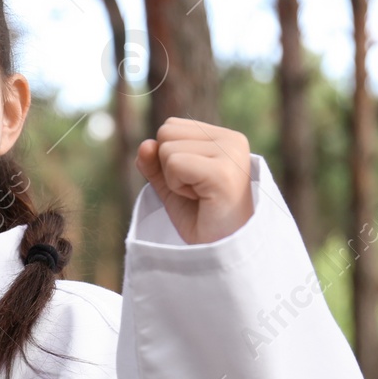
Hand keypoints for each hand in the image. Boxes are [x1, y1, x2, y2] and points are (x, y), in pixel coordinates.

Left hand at [134, 117, 253, 244]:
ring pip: (166, 148)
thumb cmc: (201, 218)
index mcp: (225, 137)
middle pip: (166, 132)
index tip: (194, 183)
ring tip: (199, 196)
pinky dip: (176, 187)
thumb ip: (155, 162)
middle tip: (195, 191)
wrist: (220, 251)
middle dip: (168, 166)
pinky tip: (200, 199)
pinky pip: (173, 164)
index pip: (170, 127)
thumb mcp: (171, 185)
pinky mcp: (222, 172)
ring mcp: (230, 154)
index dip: (169, 159)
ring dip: (173, 179)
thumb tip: (145, 144)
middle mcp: (232, 140)